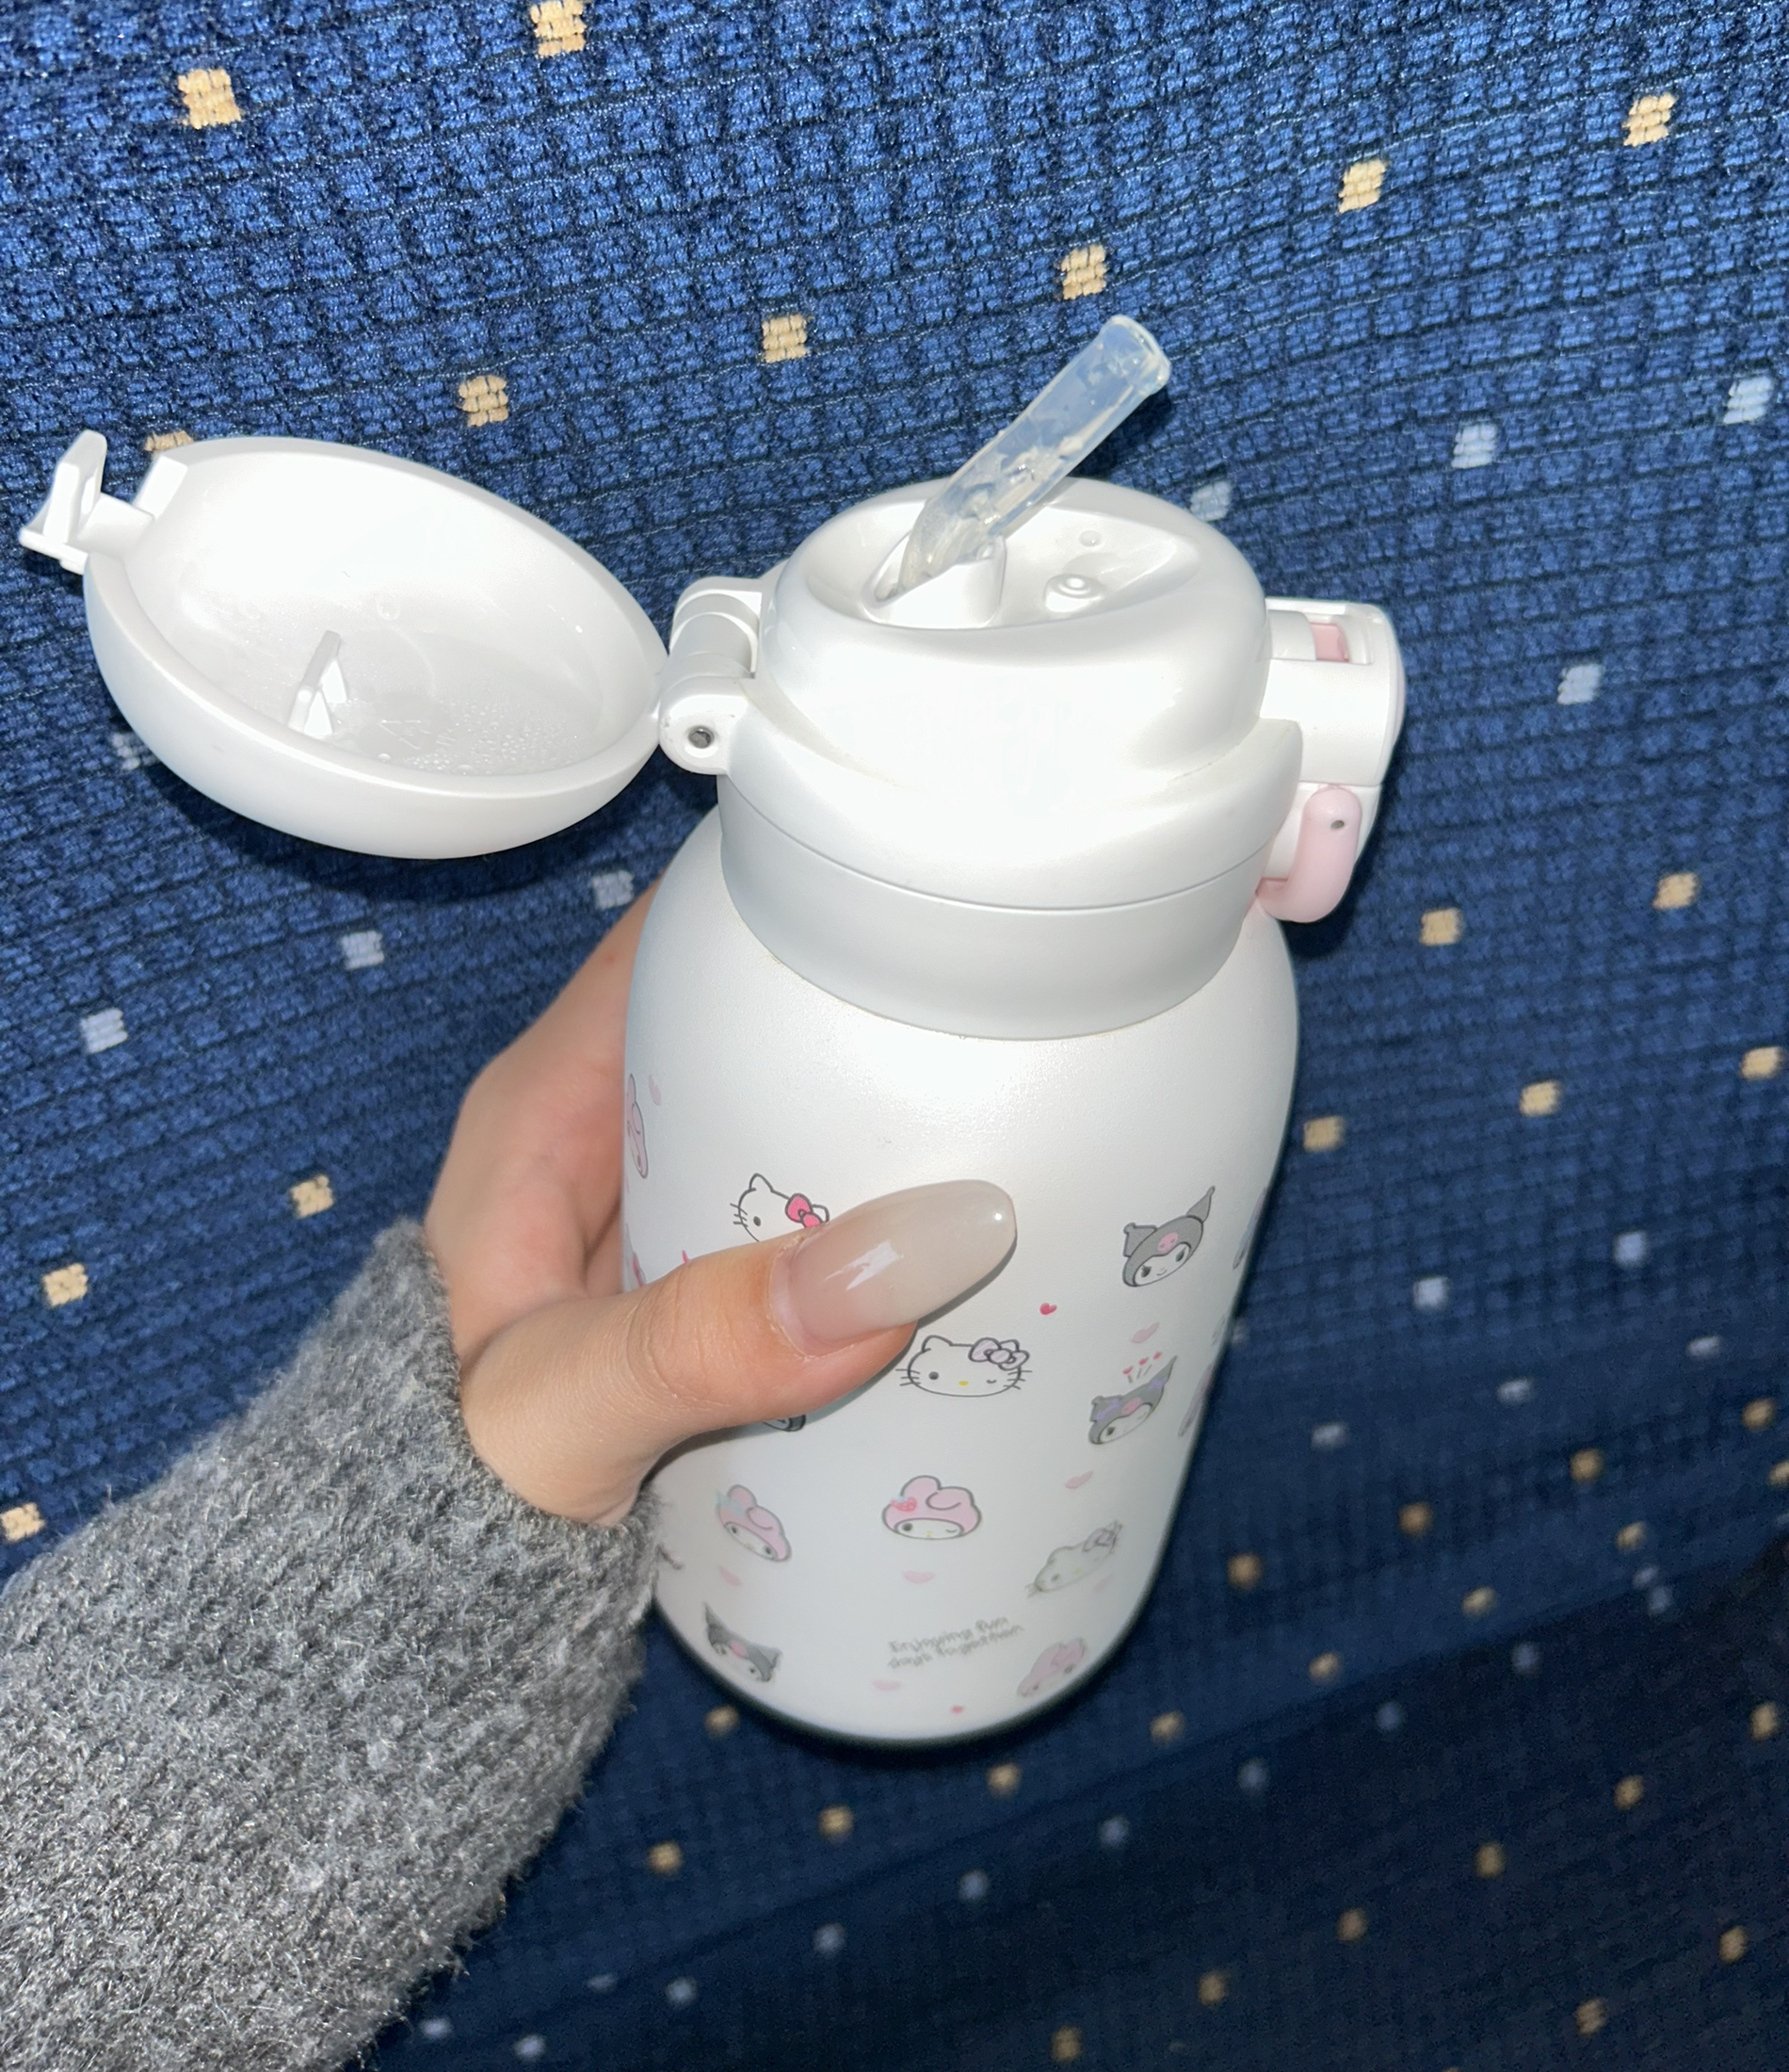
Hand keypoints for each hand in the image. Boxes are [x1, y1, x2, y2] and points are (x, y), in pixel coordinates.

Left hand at [425, 891, 1014, 1522]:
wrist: (414, 1616)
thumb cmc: (442, 1498)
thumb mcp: (564, 1409)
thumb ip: (706, 1343)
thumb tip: (908, 1253)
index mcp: (548, 1105)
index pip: (682, 934)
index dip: (799, 890)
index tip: (933, 888)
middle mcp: (609, 1134)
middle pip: (761, 1020)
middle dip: (880, 1016)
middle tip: (1027, 1017)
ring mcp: (664, 1212)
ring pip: (798, 1122)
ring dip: (897, 1129)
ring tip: (1042, 1111)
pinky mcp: (707, 1289)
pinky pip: (813, 1219)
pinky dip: (885, 1227)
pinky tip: (977, 1246)